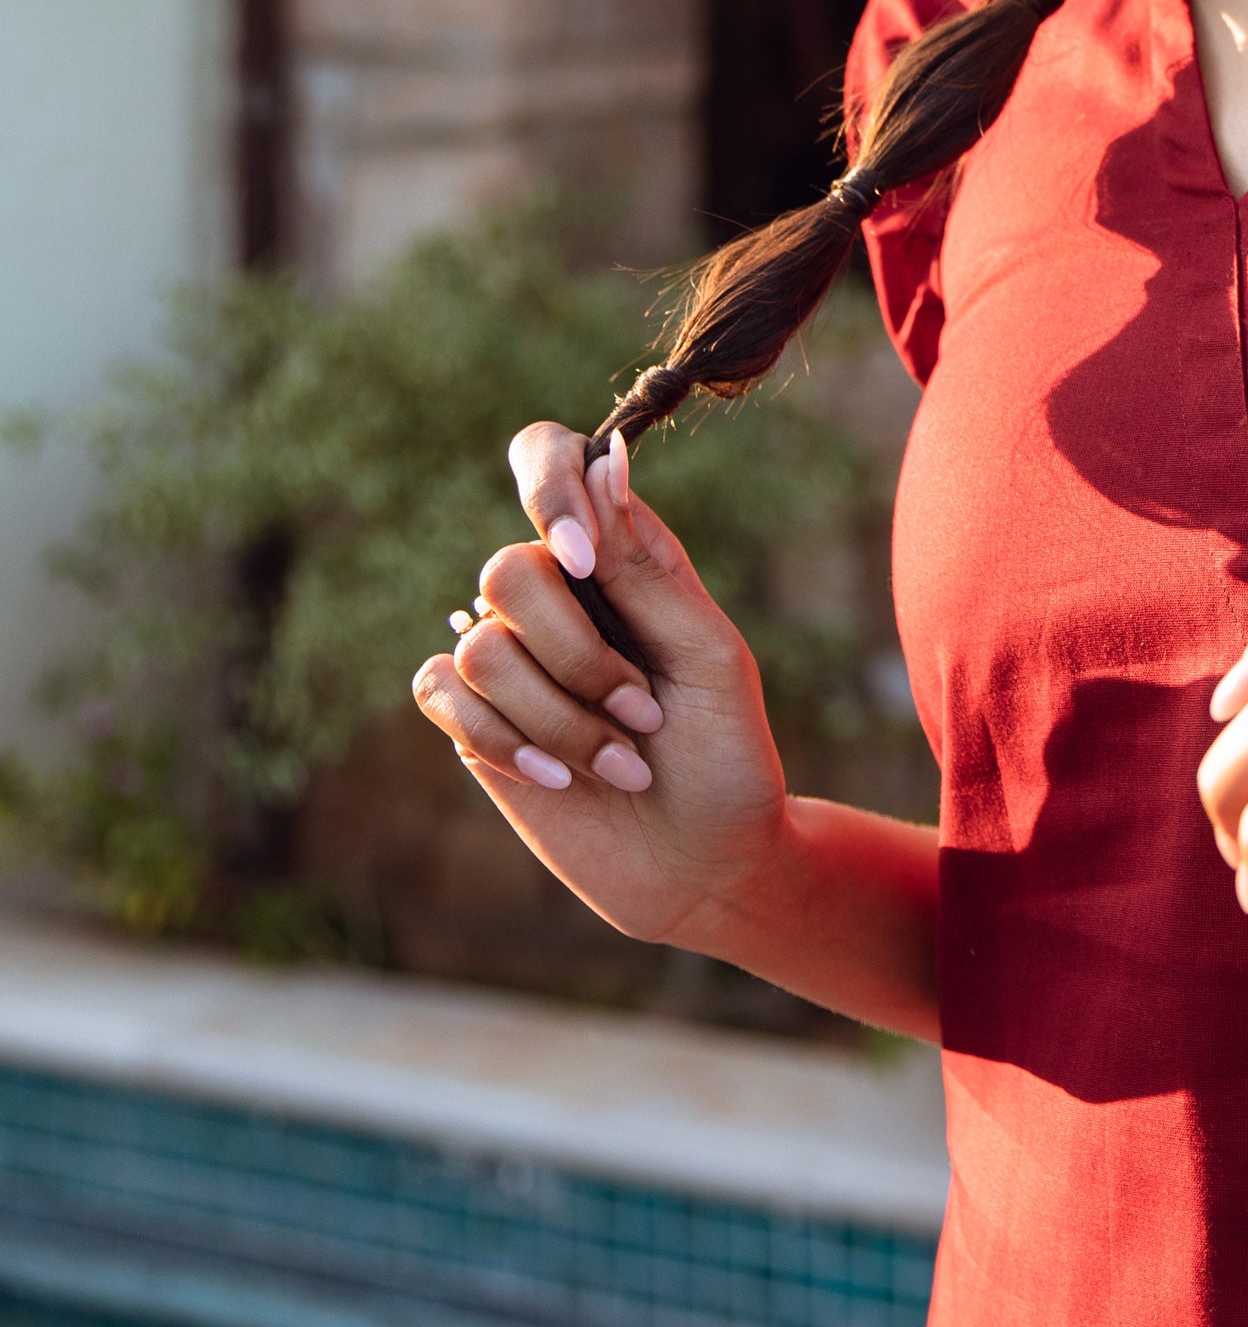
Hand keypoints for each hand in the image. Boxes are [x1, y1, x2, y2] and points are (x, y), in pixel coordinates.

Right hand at [407, 424, 789, 951]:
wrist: (704, 867)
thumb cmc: (727, 757)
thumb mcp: (710, 658)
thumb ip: (649, 568)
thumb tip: (608, 460)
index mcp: (619, 555)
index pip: (549, 460)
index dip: (548, 490)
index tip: (581, 558)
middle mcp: (556, 596)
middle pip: (506, 572)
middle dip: (578, 658)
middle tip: (642, 712)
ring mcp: (510, 658)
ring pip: (480, 648)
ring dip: (560, 720)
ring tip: (622, 762)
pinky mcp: (473, 722)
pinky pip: (442, 693)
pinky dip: (507, 741)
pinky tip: (560, 779)